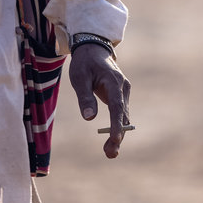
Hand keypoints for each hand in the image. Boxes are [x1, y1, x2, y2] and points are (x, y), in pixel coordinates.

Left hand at [69, 42, 130, 157]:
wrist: (93, 49)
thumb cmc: (84, 63)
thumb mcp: (79, 77)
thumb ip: (84, 96)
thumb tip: (89, 118)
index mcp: (113, 81)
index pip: (116, 106)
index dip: (116, 124)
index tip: (115, 139)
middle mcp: (123, 87)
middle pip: (122, 115)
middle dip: (118, 135)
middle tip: (109, 153)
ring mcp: (123, 92)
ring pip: (123, 117)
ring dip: (118, 134)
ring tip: (109, 152)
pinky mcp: (121, 95)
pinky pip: (120, 113)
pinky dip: (117, 127)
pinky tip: (111, 140)